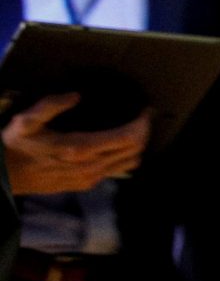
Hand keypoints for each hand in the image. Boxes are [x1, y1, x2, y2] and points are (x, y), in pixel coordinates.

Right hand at [1, 93, 146, 195]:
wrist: (5, 177)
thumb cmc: (16, 146)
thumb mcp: (26, 121)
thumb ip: (51, 105)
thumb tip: (75, 96)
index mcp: (79, 148)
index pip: (128, 138)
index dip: (142, 123)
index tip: (144, 110)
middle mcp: (89, 166)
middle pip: (134, 150)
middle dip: (144, 131)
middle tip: (143, 116)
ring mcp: (89, 178)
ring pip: (130, 162)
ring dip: (138, 145)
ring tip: (135, 128)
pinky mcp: (86, 184)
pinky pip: (117, 171)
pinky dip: (126, 156)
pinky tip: (120, 144)